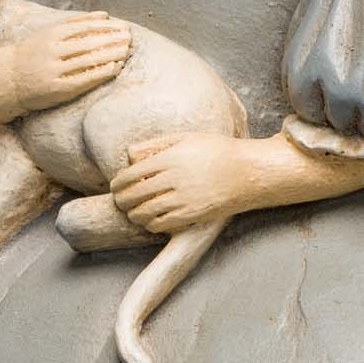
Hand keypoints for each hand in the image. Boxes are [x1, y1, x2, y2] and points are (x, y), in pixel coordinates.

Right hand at [12, 13, 131, 110]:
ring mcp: (54, 70)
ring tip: (127, 51)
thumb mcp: (49, 33)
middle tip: (130, 38)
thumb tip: (104, 14)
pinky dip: (101, 72)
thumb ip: (76, 23)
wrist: (8, 79)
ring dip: (110, 55)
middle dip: (112, 40)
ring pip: (88, 60)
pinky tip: (115, 68)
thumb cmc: (33, 54)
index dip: (106, 27)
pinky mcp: (57, 89)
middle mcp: (52, 51)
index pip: (85, 27)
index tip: (123, 26)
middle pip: (89, 43)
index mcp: (51, 34)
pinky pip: (84, 79)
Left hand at [110, 132, 252, 233]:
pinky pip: (160, 225)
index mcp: (170, 157)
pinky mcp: (192, 215)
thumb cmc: (217, 150)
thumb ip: (156, 144)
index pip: (131, 174)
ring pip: (144, 213)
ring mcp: (183, 199)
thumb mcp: (187, 137)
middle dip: (121, 200)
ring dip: (133, 214)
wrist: (248, 172)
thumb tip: (130, 156)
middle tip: (119, 201)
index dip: (118, 183)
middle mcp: (174, 179)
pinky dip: (150, 224)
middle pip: (133, 195)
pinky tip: (150, 220)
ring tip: (133, 212)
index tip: (115, 186)